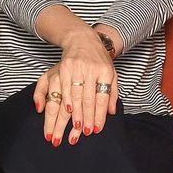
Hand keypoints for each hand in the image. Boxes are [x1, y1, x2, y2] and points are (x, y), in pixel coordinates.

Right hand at [33, 28, 117, 144]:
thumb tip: (111, 113)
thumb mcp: (111, 73)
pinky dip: (60, 100)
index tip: (95, 129)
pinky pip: (60, 87)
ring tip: (70, 129)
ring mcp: (75, 68)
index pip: (102, 97)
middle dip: (85, 118)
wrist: (82, 38)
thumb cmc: (99, 60)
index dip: (99, 115)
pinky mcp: (62, 67)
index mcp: (105, 71)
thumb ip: (112, 93)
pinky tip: (60, 111)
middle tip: (82, 133)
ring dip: (72, 114)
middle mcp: (90, 69)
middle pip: (87, 99)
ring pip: (73, 95)